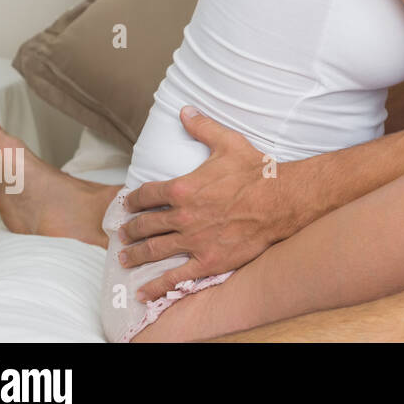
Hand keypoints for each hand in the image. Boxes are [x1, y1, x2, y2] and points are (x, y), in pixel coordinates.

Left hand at [117, 106, 299, 301]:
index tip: (127, 204)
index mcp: (182, 189)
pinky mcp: (207, 261)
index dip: (133, 200)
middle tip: (122, 233)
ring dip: (135, 254)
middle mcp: (182, 217)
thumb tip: (185, 110)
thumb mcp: (228, 143)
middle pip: (146, 225)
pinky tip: (143, 293)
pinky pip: (175, 276)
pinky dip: (156, 286)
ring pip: (154, 250)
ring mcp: (193, 241)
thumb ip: (203, 128)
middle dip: (130, 229)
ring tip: (124, 257)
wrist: (281, 201)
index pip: (147, 195)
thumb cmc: (256, 172)